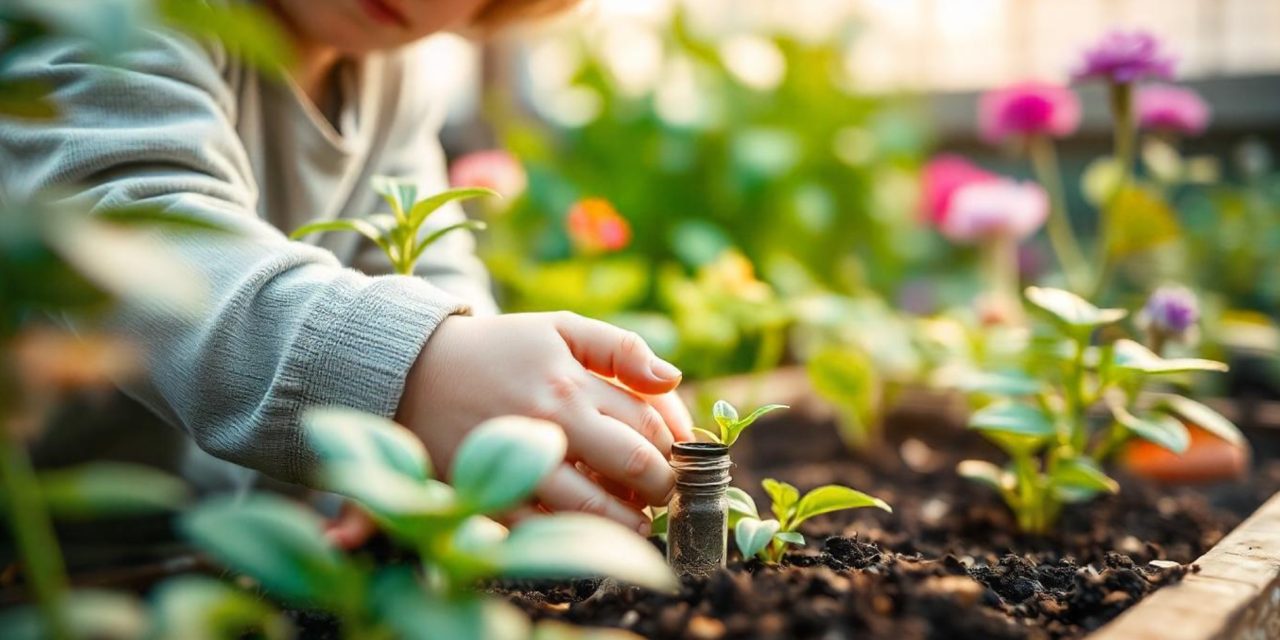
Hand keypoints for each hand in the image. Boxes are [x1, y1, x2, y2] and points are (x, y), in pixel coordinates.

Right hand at [396, 311, 692, 533]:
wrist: (415, 370)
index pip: (649, 421)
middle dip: (665, 485)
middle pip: (634, 465)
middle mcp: (550, 423)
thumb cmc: (500, 348)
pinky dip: (576, 536)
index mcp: (572, 382)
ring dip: (631, 519)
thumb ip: (620, 348)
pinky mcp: (490, 494)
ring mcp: (520, 462)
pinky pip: (544, 528)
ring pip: (594, 507)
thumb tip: (672, 380)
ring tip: (640, 518)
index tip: (683, 455)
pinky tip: (591, 530)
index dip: (677, 443)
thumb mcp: (561, 327)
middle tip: (668, 491)